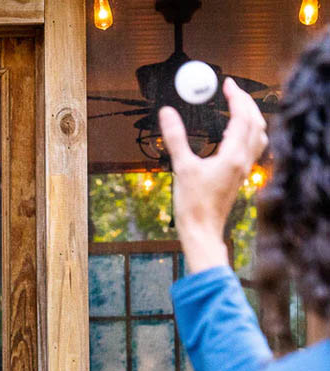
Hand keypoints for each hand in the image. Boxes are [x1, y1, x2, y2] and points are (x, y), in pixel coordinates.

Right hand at [159, 77, 268, 273]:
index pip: (242, 116)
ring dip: (252, 118)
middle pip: (256, 123)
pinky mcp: (239, 177)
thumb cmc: (193, 205)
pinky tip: (234, 136)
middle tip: (233, 92)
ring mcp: (243, 169)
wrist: (202, 231)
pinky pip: (252, 148)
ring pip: (258, 136)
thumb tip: (167, 113)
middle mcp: (243, 160)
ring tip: (238, 108)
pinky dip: (248, 134)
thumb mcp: (182, 168)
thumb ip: (176, 138)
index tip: (227, 85)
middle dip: (247, 103)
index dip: (236, 97)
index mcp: (233, 155)